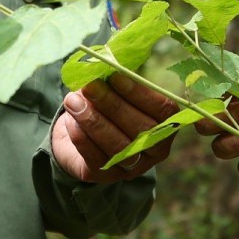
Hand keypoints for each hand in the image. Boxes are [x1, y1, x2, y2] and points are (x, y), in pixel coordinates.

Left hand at [50, 73, 177, 182]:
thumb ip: (117, 79)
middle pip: (139, 130)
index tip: (115, 75)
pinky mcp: (106, 176)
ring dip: (93, 120)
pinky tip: (71, 120)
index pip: (162, 110)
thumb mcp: (118, 90)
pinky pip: (96, 158)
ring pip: (117, 146)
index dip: (139, 93)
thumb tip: (105, 62)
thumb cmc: (108, 104)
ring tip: (73, 100)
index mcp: (167, 124)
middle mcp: (155, 149)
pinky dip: (82, 138)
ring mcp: (133, 167)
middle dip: (112, 105)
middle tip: (90, 86)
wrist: (82, 134)